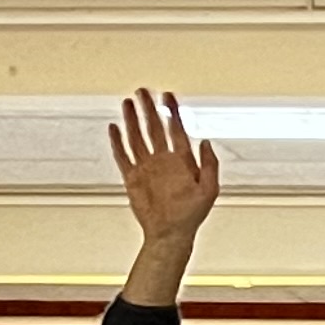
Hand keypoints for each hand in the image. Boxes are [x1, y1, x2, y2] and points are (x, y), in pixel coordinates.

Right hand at [108, 87, 220, 298]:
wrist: (171, 234)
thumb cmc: (192, 216)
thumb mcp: (209, 190)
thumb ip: (210, 165)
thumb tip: (206, 141)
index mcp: (182, 160)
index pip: (176, 129)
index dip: (172, 111)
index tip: (168, 95)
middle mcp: (163, 160)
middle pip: (154, 127)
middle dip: (149, 109)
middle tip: (143, 91)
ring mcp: (147, 167)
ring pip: (137, 137)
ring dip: (132, 120)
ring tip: (128, 102)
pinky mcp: (132, 178)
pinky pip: (123, 155)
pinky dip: (118, 142)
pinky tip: (114, 127)